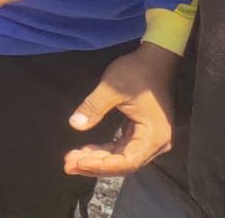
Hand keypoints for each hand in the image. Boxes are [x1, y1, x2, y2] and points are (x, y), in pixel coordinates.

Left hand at [63, 42, 177, 176]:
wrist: (155, 59)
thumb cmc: (136, 72)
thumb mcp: (112, 88)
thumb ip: (93, 107)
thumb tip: (75, 124)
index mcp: (153, 136)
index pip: (126, 162)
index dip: (100, 166)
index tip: (76, 162)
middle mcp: (156, 142)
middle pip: (124, 163)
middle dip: (95, 165)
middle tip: (67, 164)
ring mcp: (150, 138)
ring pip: (122, 157)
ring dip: (98, 159)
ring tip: (72, 158)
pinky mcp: (143, 132)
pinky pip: (123, 148)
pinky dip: (105, 151)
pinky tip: (86, 150)